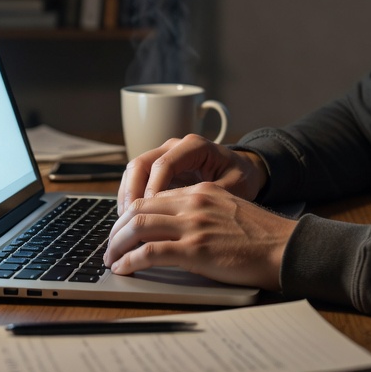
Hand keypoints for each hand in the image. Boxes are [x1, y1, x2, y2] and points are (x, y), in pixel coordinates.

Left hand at [105, 182, 292, 288]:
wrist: (284, 247)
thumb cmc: (261, 237)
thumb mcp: (228, 211)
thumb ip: (201, 213)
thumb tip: (175, 231)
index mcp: (201, 192)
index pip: (153, 197)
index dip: (130, 214)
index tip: (122, 230)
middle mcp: (193, 203)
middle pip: (139, 208)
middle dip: (117, 229)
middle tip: (110, 246)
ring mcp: (193, 225)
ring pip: (138, 227)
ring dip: (117, 245)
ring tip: (111, 259)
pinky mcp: (195, 250)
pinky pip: (150, 252)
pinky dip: (131, 261)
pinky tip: (124, 269)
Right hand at [116, 134, 267, 213]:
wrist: (243, 172)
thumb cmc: (241, 178)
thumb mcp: (234, 187)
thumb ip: (212, 198)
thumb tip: (187, 216)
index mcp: (194, 147)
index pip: (164, 164)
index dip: (153, 189)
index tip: (151, 212)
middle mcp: (174, 147)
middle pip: (140, 164)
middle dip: (132, 193)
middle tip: (130, 220)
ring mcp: (163, 156)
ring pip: (133, 171)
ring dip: (127, 196)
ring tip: (127, 224)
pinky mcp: (158, 171)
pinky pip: (136, 181)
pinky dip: (130, 198)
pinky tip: (131, 220)